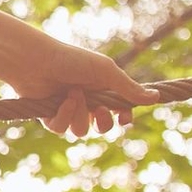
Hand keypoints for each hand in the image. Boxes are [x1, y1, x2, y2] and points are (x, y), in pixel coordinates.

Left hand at [19, 39, 143, 139]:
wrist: (36, 60)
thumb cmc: (72, 60)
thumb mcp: (105, 72)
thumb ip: (129, 88)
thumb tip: (156, 98)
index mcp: (101, 88)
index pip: (120, 112)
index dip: (124, 118)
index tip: (124, 118)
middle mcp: (86, 101)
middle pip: (102, 127)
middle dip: (103, 123)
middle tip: (98, 110)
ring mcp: (67, 109)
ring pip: (81, 131)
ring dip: (79, 115)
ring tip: (72, 94)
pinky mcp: (49, 117)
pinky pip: (61, 129)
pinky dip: (63, 116)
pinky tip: (60, 101)